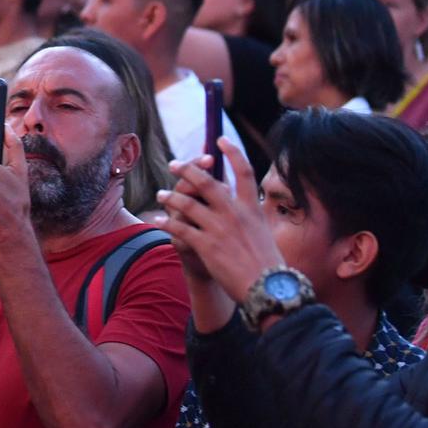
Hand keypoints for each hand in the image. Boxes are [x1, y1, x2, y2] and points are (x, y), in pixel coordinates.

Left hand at [157, 140, 284, 302]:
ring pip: (187, 203)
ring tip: (161, 193)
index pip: (243, 170)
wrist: (269, 289)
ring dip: (171, 196)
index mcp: (252, 207)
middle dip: (188, 170)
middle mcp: (235, 213)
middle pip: (207, 182)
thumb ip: (251, 217)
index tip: (219, 139)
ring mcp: (219, 228)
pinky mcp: (206, 246)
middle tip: (175, 163)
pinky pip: (180, 229)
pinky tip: (158, 221)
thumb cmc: (269, 265)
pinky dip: (167, 223)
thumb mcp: (264, 233)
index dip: (231, 152)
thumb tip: (244, 206)